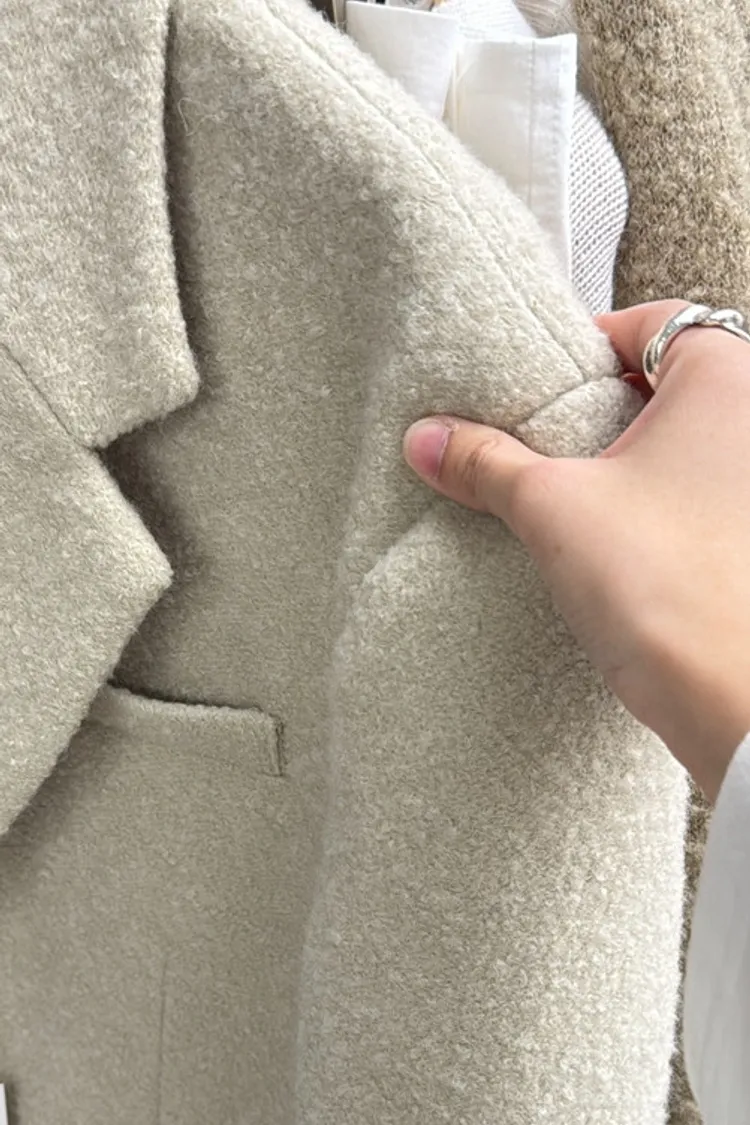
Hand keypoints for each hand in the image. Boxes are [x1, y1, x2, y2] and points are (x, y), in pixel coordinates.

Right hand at [403, 300, 749, 800]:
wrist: (737, 703)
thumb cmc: (672, 587)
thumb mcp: (552, 508)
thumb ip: (485, 463)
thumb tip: (428, 439)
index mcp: (727, 379)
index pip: (651, 323)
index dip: (585, 346)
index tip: (537, 384)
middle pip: (665, 384)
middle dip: (597, 410)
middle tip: (539, 440)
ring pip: (680, 446)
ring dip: (622, 464)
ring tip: (562, 496)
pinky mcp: (745, 539)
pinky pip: (693, 498)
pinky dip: (649, 506)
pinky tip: (603, 543)